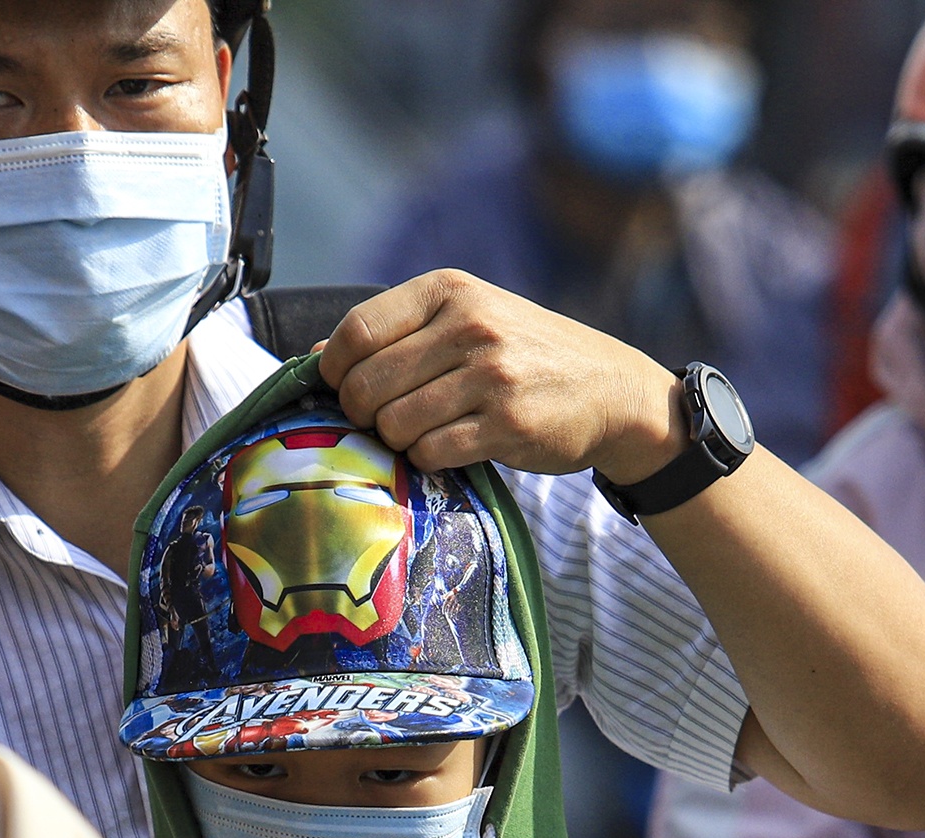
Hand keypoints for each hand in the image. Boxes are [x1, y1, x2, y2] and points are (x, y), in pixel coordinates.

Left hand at [316, 269, 687, 483]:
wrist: (611, 390)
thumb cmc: (523, 355)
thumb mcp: (464, 320)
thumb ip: (394, 333)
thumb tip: (314, 357)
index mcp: (449, 291)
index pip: (356, 331)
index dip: (334, 369)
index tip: (343, 387)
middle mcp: (469, 326)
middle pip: (367, 384)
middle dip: (362, 412)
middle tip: (384, 418)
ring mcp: (491, 376)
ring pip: (394, 424)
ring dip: (396, 439)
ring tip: (423, 430)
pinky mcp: (507, 424)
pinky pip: (429, 452)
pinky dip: (426, 459)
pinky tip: (448, 447)